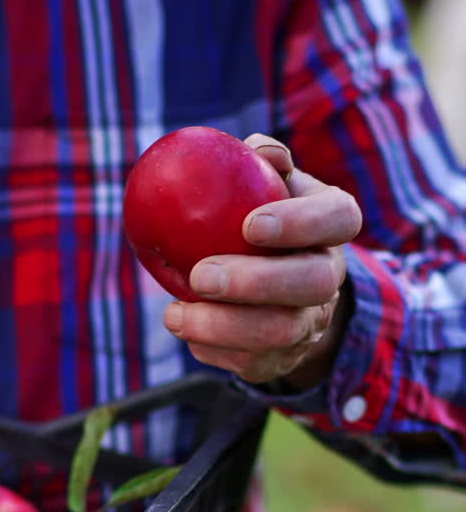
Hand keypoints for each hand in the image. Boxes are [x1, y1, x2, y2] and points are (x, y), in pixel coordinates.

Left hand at [162, 134, 362, 386]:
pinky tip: (184, 328)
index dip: (300, 223)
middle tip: (201, 275)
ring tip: (174, 315)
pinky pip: (252, 362)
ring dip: (223, 326)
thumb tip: (256, 149)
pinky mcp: (281, 358)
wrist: (271, 288)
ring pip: (281, 333)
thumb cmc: (259, 215)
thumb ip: (259, 164)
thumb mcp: (266, 184)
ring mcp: (309, 323)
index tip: (249, 224)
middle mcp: (330, 276)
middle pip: (313, 283)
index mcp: (332, 225)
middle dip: (256, 282)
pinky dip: (212, 349)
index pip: (338, 219)